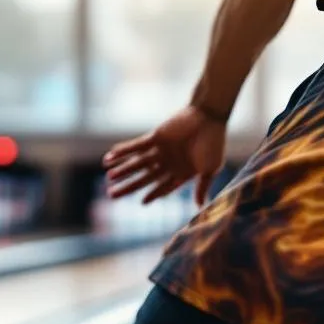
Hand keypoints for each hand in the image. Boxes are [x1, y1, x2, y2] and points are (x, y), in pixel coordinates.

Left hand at [102, 105, 226, 205]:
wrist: (209, 117)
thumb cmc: (214, 143)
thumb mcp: (210, 168)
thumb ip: (202, 186)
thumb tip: (200, 207)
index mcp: (182, 173)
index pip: (163, 187)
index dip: (153, 194)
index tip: (142, 202)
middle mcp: (168, 163)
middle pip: (144, 178)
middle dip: (128, 187)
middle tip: (112, 195)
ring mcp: (160, 150)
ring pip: (137, 163)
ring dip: (123, 170)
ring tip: (109, 177)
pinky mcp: (155, 137)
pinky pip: (136, 146)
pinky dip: (123, 151)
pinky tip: (111, 157)